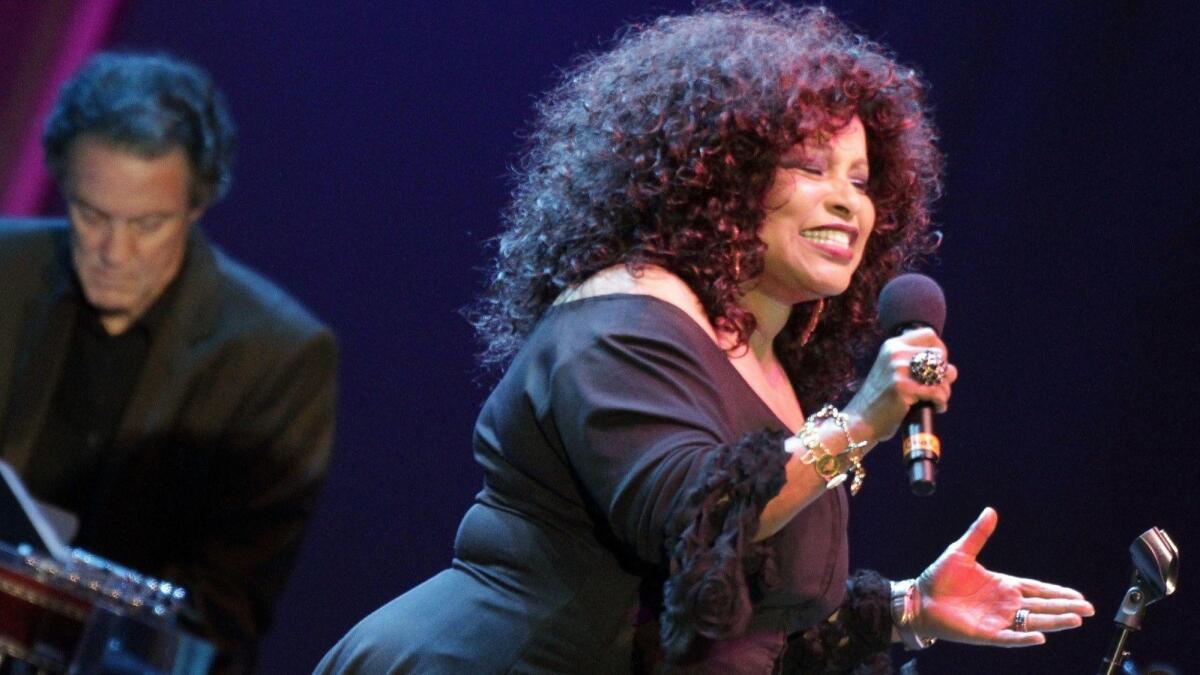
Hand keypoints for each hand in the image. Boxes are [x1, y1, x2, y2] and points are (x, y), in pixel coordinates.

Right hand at [843, 327, 957, 441]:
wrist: (861, 420)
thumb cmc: (882, 399)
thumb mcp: (894, 372)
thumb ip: (918, 365)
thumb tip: (951, 371)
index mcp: (892, 346)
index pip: (929, 335)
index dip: (940, 350)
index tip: (938, 368)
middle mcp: (895, 353)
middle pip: (939, 355)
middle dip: (945, 374)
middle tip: (938, 389)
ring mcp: (898, 369)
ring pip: (941, 374)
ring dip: (945, 390)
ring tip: (937, 401)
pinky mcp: (903, 388)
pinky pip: (937, 392)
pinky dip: (941, 402)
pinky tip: (937, 408)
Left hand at [915, 507, 1094, 645]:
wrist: (918, 599)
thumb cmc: (938, 577)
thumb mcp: (961, 551)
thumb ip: (978, 533)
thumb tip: (990, 511)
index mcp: (1002, 585)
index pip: (1037, 589)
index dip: (1057, 592)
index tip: (1078, 596)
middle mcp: (1004, 604)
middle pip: (1041, 606)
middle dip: (1065, 607)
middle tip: (1088, 610)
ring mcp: (996, 619)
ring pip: (1032, 622)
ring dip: (1053, 622)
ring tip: (1075, 620)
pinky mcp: (985, 633)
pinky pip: (1009, 637)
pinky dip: (1024, 638)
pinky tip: (1040, 637)